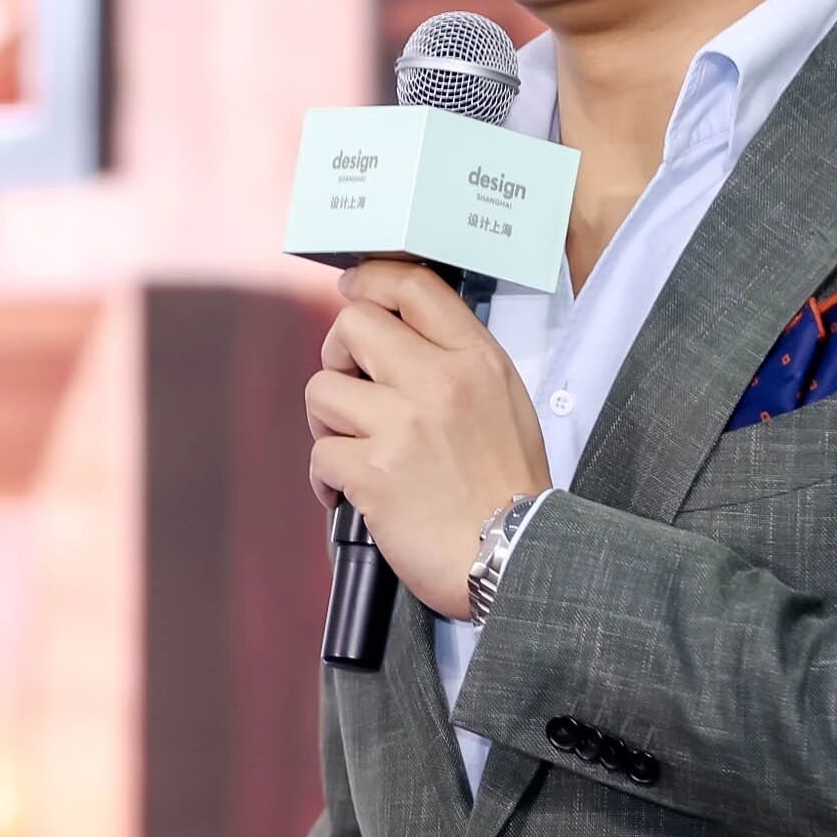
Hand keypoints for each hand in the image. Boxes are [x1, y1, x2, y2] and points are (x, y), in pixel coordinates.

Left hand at [306, 259, 550, 619]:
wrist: (516, 556)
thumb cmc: (509, 486)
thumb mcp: (506, 401)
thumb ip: (456, 361)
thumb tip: (397, 334)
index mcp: (476, 359)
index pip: (413, 286)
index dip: (370, 280)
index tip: (352, 290)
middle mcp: (439, 382)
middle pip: (352, 325)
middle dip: (338, 355)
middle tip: (351, 388)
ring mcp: (403, 426)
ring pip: (322, 389)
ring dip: (328, 422)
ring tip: (356, 448)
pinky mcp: (373, 473)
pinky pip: (320, 455)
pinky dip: (327, 478)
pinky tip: (350, 492)